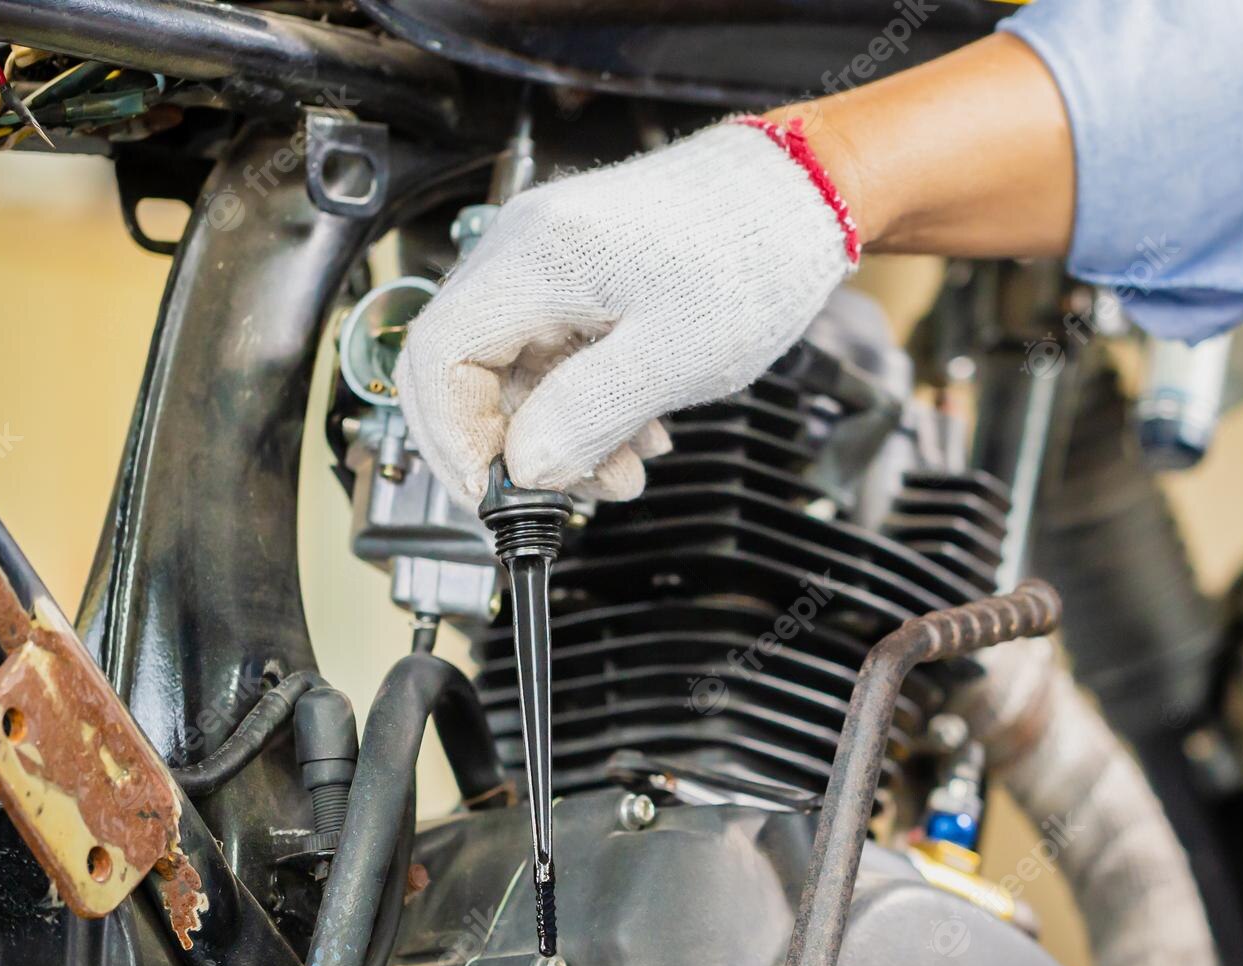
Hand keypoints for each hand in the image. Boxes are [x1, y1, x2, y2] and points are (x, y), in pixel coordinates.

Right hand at [396, 119, 856, 503]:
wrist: (805, 194)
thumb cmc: (754, 255)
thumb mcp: (673, 357)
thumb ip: (587, 416)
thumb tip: (525, 469)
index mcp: (535, 259)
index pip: (437, 356)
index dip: (453, 438)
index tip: (494, 494)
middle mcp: (527, 248)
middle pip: (469, 367)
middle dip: (516, 446)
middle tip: (572, 493)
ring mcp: (553, 258)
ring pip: (517, 368)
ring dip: (560, 432)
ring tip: (625, 469)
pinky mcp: (584, 270)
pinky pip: (555, 351)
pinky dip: (585, 402)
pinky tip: (636, 431)